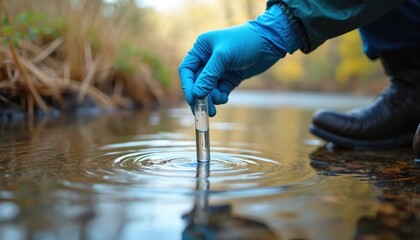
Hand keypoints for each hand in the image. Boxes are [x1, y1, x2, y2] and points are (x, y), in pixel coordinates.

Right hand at [178, 5, 300, 115]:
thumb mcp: (224, 57)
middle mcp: (208, 59)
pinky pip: (220, 91)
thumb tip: (196, 95)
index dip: (187, 86)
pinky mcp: (230, 78)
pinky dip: (220, 97)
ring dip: (210, 99)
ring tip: (214, 108)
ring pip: (208, 89)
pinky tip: (224, 99)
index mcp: (202, 48)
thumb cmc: (245, 42)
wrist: (270, 42)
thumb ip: (208, 76)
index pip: (187, 70)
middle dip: (200, 96)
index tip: (192, 100)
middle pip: (197, 82)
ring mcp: (219, 69)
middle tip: (202, 111)